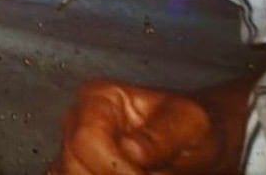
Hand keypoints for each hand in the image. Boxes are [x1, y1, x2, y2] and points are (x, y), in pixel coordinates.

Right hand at [52, 81, 225, 174]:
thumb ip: (162, 136)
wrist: (194, 141)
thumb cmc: (190, 126)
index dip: (115, 168)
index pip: (86, 139)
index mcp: (99, 98)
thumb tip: (131, 149)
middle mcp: (78, 121)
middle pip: (72, 164)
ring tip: (143, 172)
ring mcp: (74, 149)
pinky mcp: (78, 170)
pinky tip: (128, 174)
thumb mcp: (189, 124)